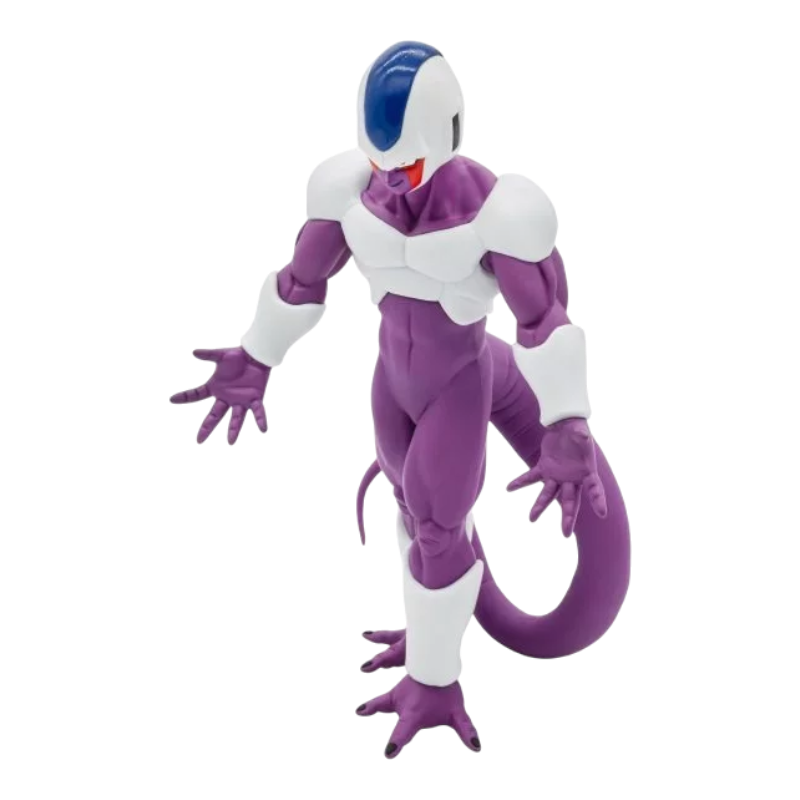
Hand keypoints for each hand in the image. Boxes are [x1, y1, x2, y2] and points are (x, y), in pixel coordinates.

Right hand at [169, 347, 270, 445]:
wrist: (256, 355)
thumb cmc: (238, 356)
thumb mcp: (221, 354)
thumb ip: (209, 354)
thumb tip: (193, 352)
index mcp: (216, 388)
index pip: (196, 395)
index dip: (185, 397)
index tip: (172, 399)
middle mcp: (227, 398)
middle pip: (214, 416)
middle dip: (206, 428)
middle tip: (199, 441)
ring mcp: (241, 400)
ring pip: (236, 419)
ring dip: (233, 430)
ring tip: (230, 443)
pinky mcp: (255, 398)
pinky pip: (258, 411)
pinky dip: (260, 419)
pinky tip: (263, 429)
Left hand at [505, 418, 605, 537]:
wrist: (566, 425)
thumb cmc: (578, 430)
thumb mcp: (581, 432)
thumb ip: (581, 435)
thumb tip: (581, 435)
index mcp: (586, 472)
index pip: (595, 489)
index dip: (598, 500)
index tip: (602, 513)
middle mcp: (572, 478)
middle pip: (570, 501)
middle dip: (568, 517)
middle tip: (565, 533)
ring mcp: (557, 475)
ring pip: (548, 494)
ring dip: (540, 506)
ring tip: (531, 519)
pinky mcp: (545, 467)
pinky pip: (531, 477)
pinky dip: (520, 482)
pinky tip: (509, 488)